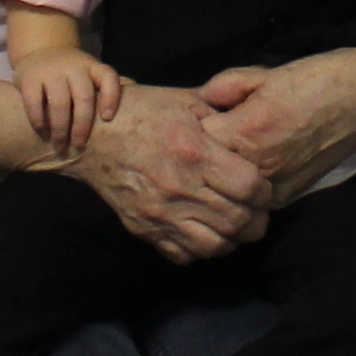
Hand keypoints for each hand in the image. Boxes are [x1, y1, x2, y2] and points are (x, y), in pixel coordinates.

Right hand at [16, 48, 123, 151]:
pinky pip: (34, 102)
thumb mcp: (92, 73)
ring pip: (60, 103)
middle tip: (80, 145)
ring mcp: (51, 71)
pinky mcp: (30, 78)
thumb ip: (111, 85)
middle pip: (84, 97)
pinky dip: (39, 120)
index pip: (109, 77)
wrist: (41, 51)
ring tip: (60, 145)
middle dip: (83, 125)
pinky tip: (43, 131)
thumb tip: (141, 98)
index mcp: (93, 67)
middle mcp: (74, 67)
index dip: (111, 97)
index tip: (107, 118)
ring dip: (61, 129)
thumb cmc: (73, 72)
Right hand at [60, 86, 271, 261]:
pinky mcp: (145, 229)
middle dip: (256, 220)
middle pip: (237, 221)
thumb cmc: (143, 112)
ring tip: (234, 226)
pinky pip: (183, 254)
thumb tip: (252, 130)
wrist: (91, 136)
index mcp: (194, 152)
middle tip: (257, 212)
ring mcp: (160, 213)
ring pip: (213, 246)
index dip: (264, 191)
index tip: (262, 188)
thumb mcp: (185, 101)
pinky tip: (204, 232)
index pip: (248, 187)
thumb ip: (221, 117)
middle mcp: (178, 187)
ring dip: (232, 240)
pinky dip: (200, 250)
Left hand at [202, 50, 355, 199]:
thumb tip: (199, 101)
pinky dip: (242, 187)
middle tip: (201, 140)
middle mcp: (258, 165)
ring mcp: (274, 186)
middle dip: (201, 157)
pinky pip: (252, 198)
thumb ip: (225, 86)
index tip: (190, 121)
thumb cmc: (315, 79)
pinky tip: (244, 167)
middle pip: (208, 172)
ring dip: (221, 176)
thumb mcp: (264, 73)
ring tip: (223, 155)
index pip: (195, 142)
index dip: (189, 129)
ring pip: (228, 191)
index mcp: (247, 131)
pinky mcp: (288, 196)